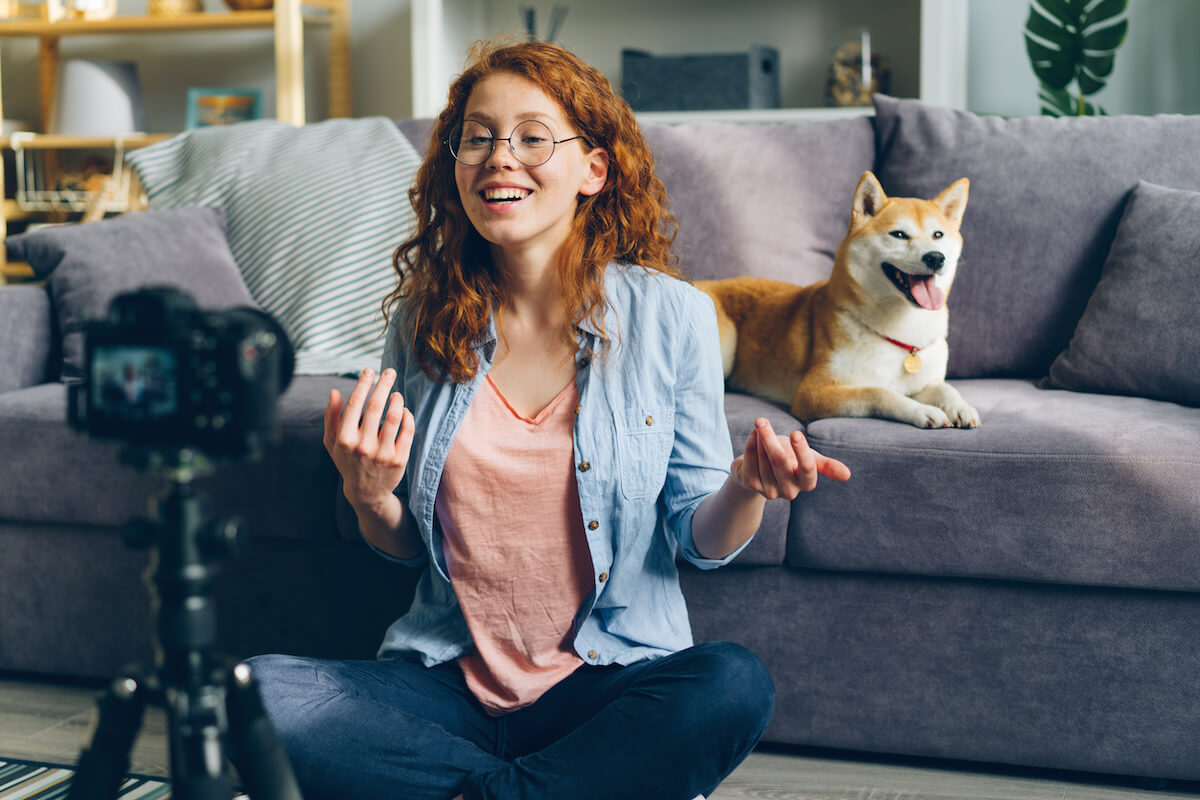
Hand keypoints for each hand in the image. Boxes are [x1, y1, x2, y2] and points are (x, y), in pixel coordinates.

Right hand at [323, 368, 415, 512]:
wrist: (366, 492)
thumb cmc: (348, 461)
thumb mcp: (332, 442)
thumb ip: (331, 417)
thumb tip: (334, 392)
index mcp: (344, 439)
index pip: (355, 404)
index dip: (363, 384)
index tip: (369, 371)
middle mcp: (363, 446)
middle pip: (376, 406)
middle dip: (383, 384)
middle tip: (389, 371)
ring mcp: (382, 454)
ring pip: (394, 416)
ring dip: (397, 400)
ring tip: (396, 394)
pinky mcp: (399, 459)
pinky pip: (407, 430)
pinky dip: (407, 416)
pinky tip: (404, 410)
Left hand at [731, 418, 850, 499]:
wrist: (763, 467)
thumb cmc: (791, 459)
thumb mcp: (810, 459)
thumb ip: (826, 465)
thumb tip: (848, 475)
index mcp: (806, 483)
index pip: (808, 469)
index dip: (802, 452)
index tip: (796, 433)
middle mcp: (789, 491)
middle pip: (780, 462)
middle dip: (770, 439)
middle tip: (762, 420)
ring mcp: (769, 490)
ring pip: (763, 460)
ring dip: (759, 439)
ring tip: (760, 426)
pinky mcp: (752, 485)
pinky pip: (750, 462)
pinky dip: (750, 445)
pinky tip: (753, 434)